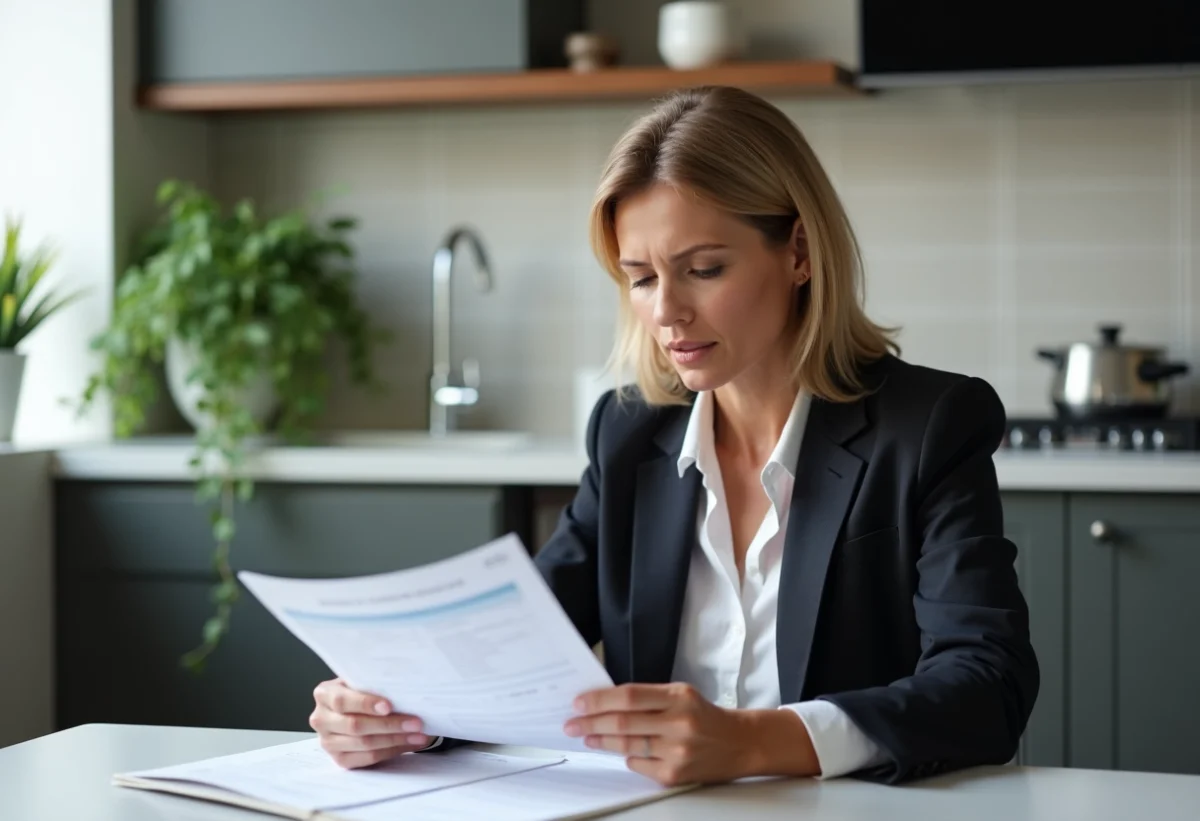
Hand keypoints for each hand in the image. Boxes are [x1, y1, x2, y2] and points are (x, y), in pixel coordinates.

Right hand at [310, 678, 431, 768]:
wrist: (352, 709)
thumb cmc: (361, 692)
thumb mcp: (361, 682)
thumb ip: (373, 684)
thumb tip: (405, 689)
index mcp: (324, 694)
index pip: (342, 701)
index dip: (366, 704)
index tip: (389, 706)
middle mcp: (321, 719)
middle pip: (355, 726)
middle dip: (389, 725)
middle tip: (416, 723)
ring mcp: (328, 742)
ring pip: (364, 744)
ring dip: (395, 740)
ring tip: (418, 735)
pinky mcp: (339, 759)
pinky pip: (367, 758)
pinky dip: (391, 751)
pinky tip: (409, 744)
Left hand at [563, 683, 760, 785]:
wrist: (740, 743)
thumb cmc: (705, 716)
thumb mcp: (681, 695)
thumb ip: (648, 698)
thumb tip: (604, 703)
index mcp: (679, 697)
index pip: (629, 696)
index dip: (599, 700)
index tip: (578, 703)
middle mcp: (679, 723)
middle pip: (623, 723)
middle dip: (590, 723)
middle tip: (571, 723)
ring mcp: (677, 752)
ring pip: (626, 746)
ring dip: (600, 741)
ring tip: (586, 736)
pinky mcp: (674, 775)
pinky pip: (638, 765)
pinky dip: (626, 757)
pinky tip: (620, 751)